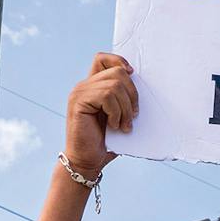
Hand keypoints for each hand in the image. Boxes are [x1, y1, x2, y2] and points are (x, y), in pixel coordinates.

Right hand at [63, 52, 136, 175]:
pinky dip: (116, 112)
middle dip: (132, 94)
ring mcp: (79, 93)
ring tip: (123, 125)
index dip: (119, 61)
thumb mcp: (118, 116)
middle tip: (132, 115)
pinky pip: (106, 96)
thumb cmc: (105, 142)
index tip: (132, 76)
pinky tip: (114, 126)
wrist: (88, 161)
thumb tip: (142, 83)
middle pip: (117, 72)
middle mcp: (84, 86)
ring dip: (125, 108)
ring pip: (114, 85)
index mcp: (93, 86)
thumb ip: (123, 98)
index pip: (102, 58)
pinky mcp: (78, 102)